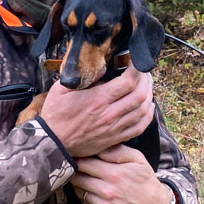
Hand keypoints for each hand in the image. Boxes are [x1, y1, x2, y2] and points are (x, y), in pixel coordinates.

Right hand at [39, 65, 154, 157]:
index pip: (128, 82)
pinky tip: (148, 106)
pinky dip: (148, 115)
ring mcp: (114, 127)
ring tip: (147, 85)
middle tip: (143, 72)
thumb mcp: (61, 88)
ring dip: (149, 95)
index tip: (136, 61)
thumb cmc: (56, 115)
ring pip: (143, 110)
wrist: (53, 142)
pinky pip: (140, 127)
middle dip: (146, 80)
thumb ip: (82, 76)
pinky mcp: (115, 138)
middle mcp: (109, 114)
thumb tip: (102, 68)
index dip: (137, 69)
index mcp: (97, 99)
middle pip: (140, 95)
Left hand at [70, 145, 172, 203]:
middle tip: (78, 166)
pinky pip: (84, 203)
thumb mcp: (136, 158)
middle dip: (75, 170)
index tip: (79, 155)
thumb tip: (98, 148)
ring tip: (87, 177)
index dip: (79, 158)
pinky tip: (93, 190)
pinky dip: (85, 195)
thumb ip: (116, 151)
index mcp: (114, 174)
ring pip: (78, 191)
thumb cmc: (144, 178)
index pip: (83, 164)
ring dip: (79, 183)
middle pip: (77, 178)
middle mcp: (107, 191)